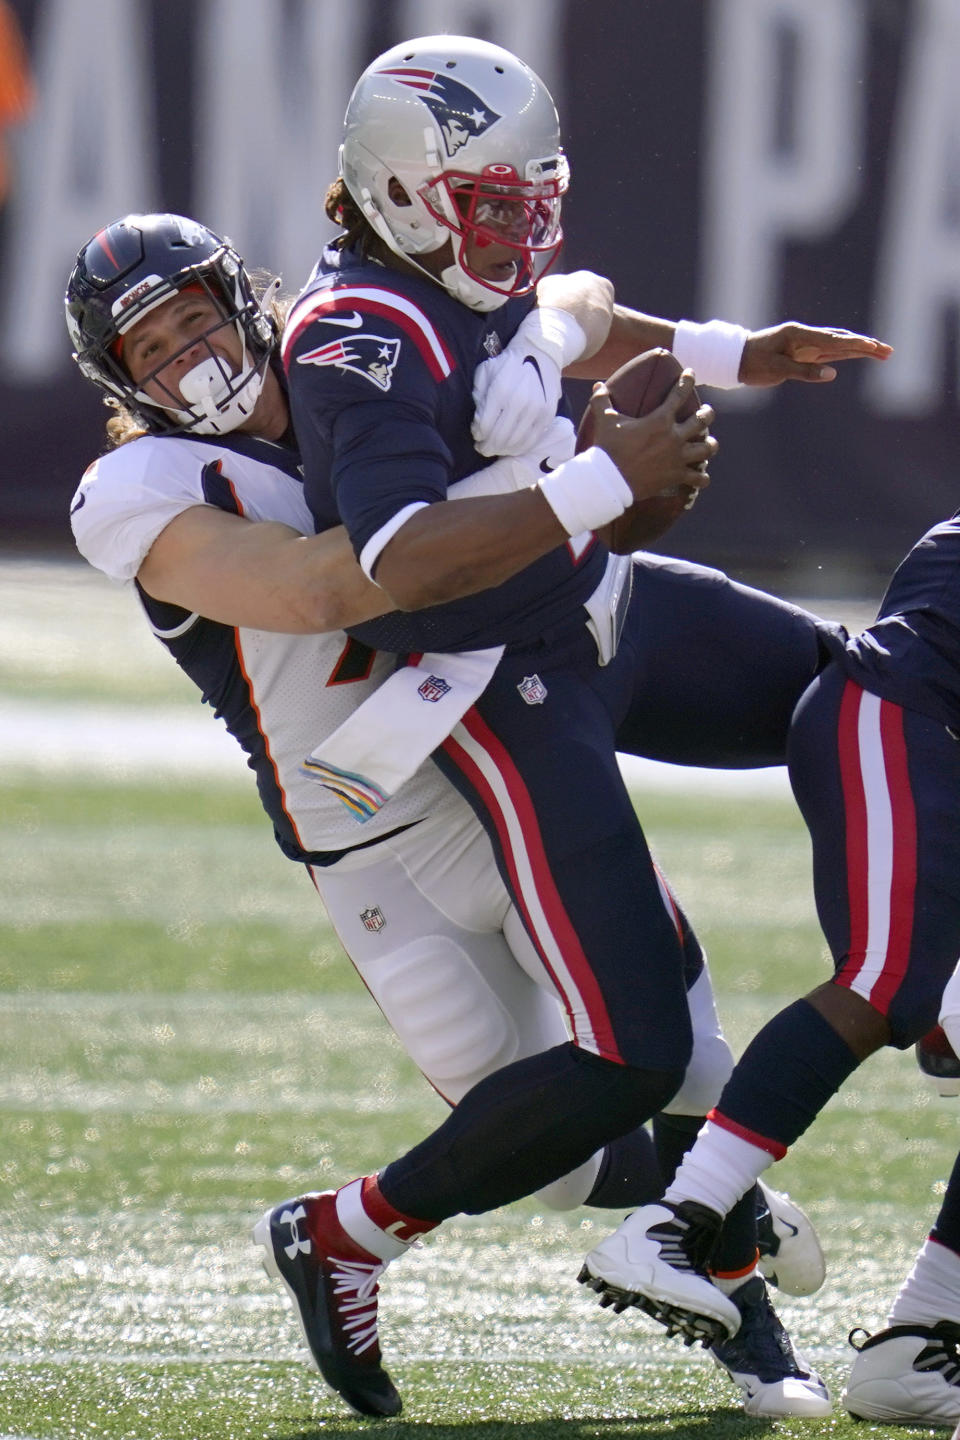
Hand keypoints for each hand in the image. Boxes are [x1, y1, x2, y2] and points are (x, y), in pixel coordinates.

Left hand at [472, 341, 562, 456]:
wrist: (539, 354)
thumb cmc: (508, 364)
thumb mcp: (486, 371)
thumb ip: (478, 395)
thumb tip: (478, 422)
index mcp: (501, 391)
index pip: (484, 425)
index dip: (477, 434)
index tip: (476, 434)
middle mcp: (520, 402)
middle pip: (499, 438)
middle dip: (487, 446)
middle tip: (482, 448)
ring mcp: (536, 410)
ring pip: (515, 443)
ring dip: (502, 450)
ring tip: (495, 448)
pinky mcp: (547, 416)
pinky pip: (531, 441)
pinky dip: (519, 448)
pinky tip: (510, 447)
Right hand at [589, 371, 716, 502]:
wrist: (610, 479)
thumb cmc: (607, 448)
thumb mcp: (604, 420)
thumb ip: (602, 400)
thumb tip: (597, 385)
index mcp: (660, 419)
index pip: (679, 393)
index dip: (687, 380)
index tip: (691, 373)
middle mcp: (674, 437)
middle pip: (702, 420)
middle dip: (707, 414)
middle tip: (706, 412)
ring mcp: (677, 458)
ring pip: (706, 449)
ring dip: (710, 445)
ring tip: (710, 443)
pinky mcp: (676, 476)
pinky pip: (698, 478)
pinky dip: (701, 477)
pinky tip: (702, 477)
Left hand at [739, 323, 892, 386]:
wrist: (735, 358)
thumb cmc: (752, 363)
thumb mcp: (776, 370)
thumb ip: (804, 372)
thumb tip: (832, 374)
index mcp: (798, 335)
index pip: (833, 341)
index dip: (855, 345)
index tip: (873, 348)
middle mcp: (805, 337)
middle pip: (842, 340)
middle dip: (866, 345)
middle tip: (888, 351)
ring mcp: (806, 344)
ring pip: (838, 345)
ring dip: (860, 349)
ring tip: (881, 352)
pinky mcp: (803, 353)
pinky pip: (829, 353)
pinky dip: (846, 353)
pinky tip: (859, 354)